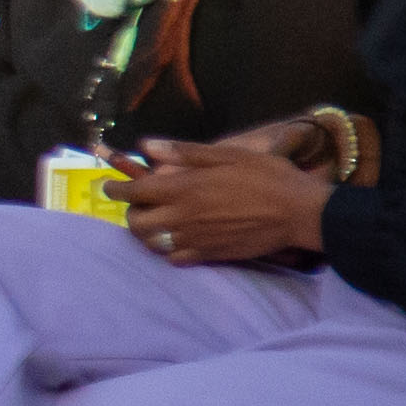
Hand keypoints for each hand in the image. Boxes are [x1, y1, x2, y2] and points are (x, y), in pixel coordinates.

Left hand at [117, 134, 334, 266]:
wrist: (297, 212)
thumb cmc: (265, 176)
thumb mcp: (225, 154)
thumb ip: (183, 152)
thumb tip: (146, 146)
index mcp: (184, 189)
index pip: (134, 192)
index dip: (116, 189)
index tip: (108, 185)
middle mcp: (183, 218)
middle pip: (137, 224)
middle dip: (130, 213)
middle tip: (137, 204)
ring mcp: (195, 240)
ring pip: (153, 244)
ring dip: (147, 233)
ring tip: (153, 221)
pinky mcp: (210, 255)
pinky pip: (176, 259)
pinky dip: (168, 250)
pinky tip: (177, 239)